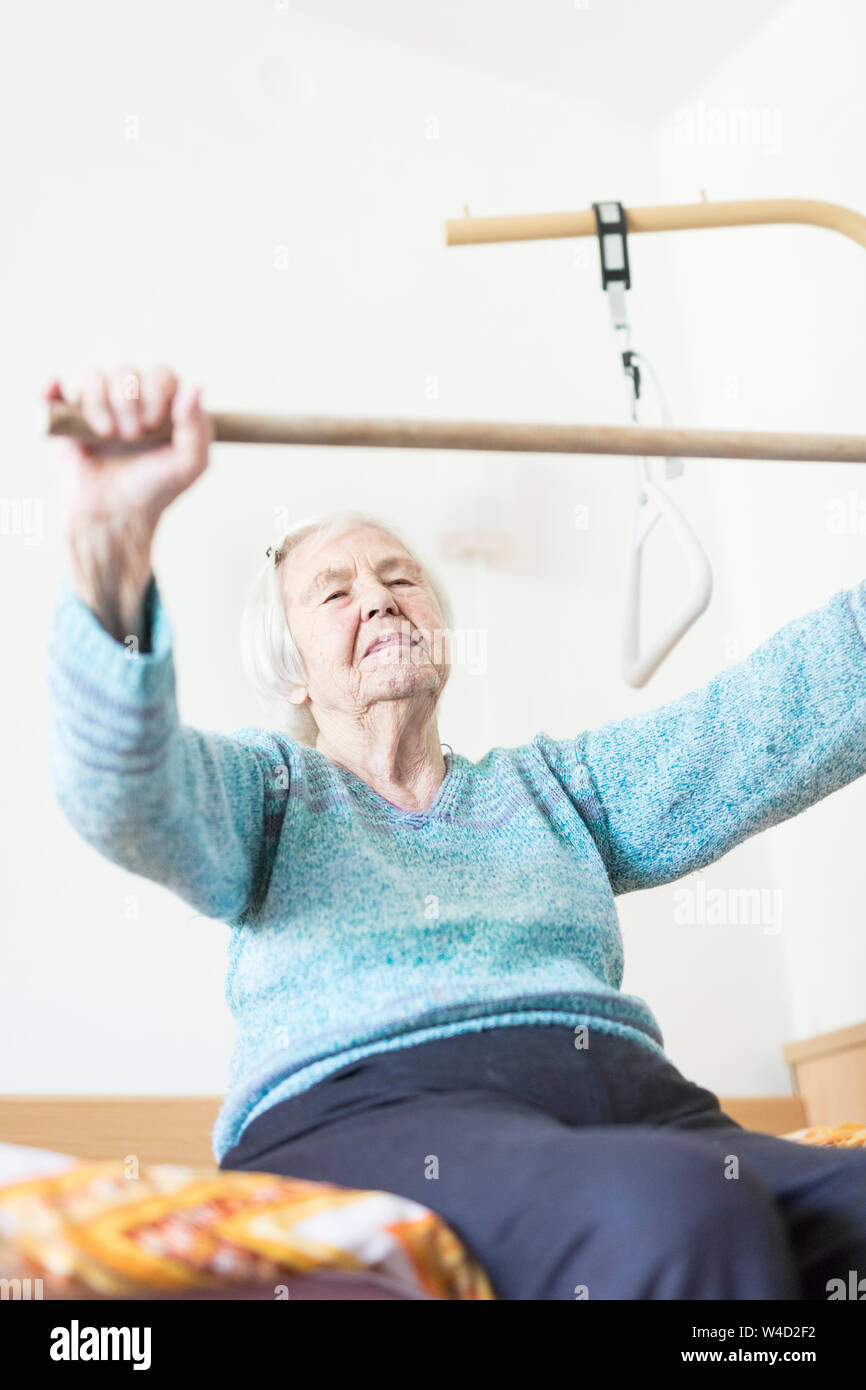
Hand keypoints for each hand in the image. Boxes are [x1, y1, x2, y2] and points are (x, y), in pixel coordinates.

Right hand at [44, 365, 210, 534]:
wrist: (116, 513)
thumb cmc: (156, 488)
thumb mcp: (190, 464)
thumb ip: (198, 427)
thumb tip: (195, 387)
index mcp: (161, 403)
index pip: (159, 373)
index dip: (155, 390)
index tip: (153, 423)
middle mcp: (129, 399)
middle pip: (125, 370)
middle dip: (128, 400)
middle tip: (131, 436)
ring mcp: (97, 406)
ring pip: (92, 377)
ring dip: (99, 402)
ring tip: (107, 435)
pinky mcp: (67, 418)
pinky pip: (55, 391)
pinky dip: (53, 390)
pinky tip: (61, 396)